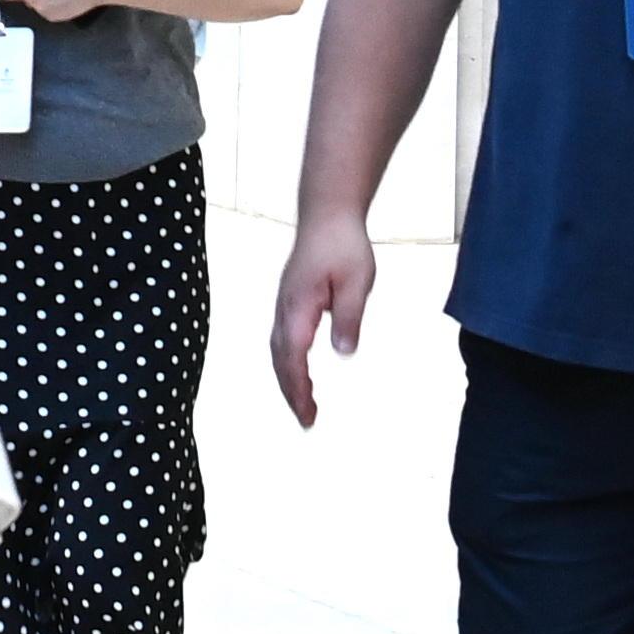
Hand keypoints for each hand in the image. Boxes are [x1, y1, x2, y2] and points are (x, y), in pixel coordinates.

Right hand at [271, 210, 374, 425]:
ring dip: (287, 379)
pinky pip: (282, 338)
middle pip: (279, 360)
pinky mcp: (289, 299)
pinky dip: (287, 361)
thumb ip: (348, 319)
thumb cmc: (343, 245)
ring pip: (278, 350)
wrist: (327, 212)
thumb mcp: (356, 283)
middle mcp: (284, 309)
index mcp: (298, 308)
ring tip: (304, 403)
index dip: (299, 390)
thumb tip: (342, 355)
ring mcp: (284, 303)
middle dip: (291, 393)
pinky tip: (298, 368)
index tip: (308, 416)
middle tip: (307, 421)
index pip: (293, 359)